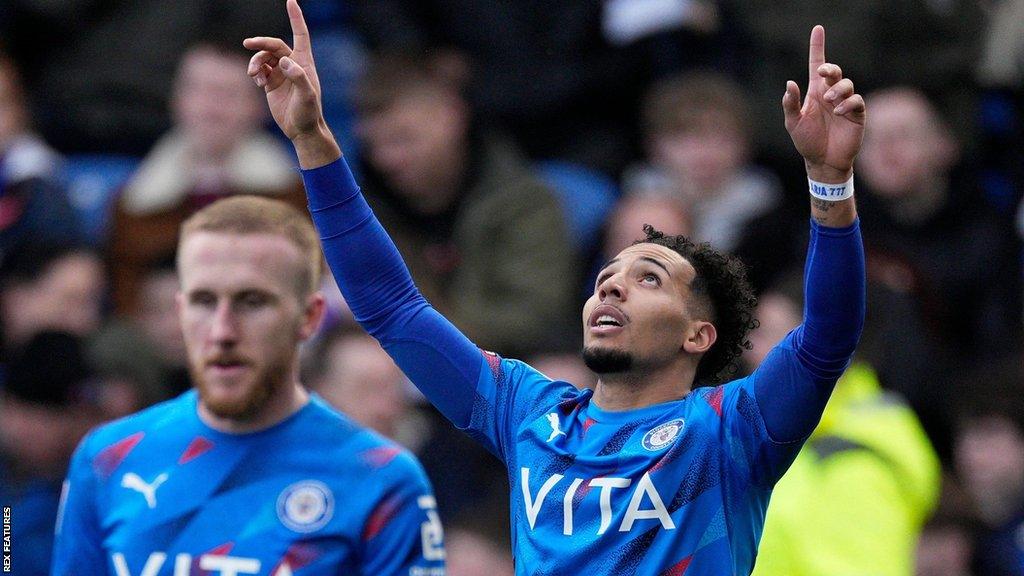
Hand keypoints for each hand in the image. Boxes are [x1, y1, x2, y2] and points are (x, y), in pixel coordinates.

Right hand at [243, 0, 338, 166]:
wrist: (301, 130)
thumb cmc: (309, 113)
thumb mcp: (307, 96)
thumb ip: (298, 77)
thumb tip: (284, 62)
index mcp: (304, 63)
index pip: (300, 34)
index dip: (296, 17)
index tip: (291, 0)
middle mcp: (292, 65)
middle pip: (274, 45)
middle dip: (261, 43)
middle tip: (248, 44)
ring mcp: (280, 74)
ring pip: (263, 58)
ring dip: (255, 63)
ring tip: (253, 75)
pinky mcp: (271, 84)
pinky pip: (259, 70)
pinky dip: (255, 73)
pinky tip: (257, 82)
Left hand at [782, 26, 865, 182]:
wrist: (823, 161)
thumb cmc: (807, 142)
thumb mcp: (793, 123)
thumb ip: (790, 104)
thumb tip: (790, 83)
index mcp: (815, 93)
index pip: (816, 65)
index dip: (817, 47)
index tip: (818, 29)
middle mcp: (831, 94)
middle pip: (834, 72)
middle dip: (830, 69)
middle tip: (822, 74)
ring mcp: (844, 104)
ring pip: (847, 84)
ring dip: (837, 89)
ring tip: (828, 101)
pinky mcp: (856, 114)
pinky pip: (856, 101)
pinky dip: (847, 104)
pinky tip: (838, 112)